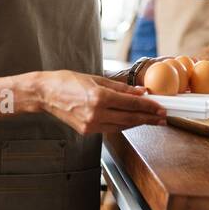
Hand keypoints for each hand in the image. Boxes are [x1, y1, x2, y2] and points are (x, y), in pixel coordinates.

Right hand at [34, 70, 166, 134]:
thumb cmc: (67, 81)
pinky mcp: (87, 130)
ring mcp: (91, 124)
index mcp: (98, 97)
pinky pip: (112, 128)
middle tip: (163, 117)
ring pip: (122, 126)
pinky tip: (133, 121)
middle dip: (148, 118)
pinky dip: (124, 125)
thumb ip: (120, 87)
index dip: (149, 106)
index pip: (131, 103)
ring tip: (152, 120)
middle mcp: (96, 113)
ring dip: (139, 123)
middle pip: (130, 118)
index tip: (161, 107)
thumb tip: (140, 92)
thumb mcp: (96, 78)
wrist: (45, 94)